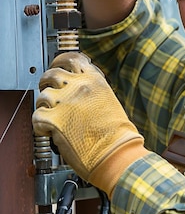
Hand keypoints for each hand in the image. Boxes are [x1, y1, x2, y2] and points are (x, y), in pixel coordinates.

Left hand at [32, 52, 148, 196]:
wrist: (116, 154)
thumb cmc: (118, 135)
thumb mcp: (109, 100)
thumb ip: (92, 90)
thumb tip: (78, 90)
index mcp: (94, 80)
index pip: (72, 59)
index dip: (61, 62)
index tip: (58, 66)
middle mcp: (78, 86)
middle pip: (52, 73)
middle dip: (47, 82)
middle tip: (49, 91)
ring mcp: (64, 102)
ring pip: (42, 95)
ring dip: (45, 106)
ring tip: (53, 118)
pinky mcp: (53, 120)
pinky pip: (37, 117)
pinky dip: (40, 126)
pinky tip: (49, 131)